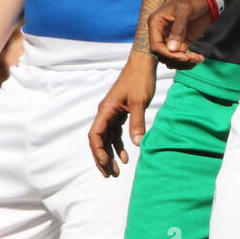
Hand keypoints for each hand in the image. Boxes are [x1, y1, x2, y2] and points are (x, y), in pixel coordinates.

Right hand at [88, 55, 156, 177]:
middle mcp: (105, 112)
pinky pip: (115, 133)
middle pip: (99, 140)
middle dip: (102, 158)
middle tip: (109, 175)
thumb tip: (137, 144)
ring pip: (107, 139)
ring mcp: (112, 113)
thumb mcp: (139, 102)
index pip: (96, 135)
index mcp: (105, 110)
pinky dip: (119, 145)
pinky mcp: (120, 113)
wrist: (143, 63)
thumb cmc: (140, 79)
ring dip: (111, 154)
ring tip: (117, 171)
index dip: (98, 151)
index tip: (105, 163)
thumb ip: (137, 123)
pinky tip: (125, 156)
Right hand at [147, 0, 211, 67]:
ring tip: (198, 59)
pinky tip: (200, 58)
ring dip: (183, 64)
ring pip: (171, 60)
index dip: (168, 55)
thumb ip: (178, 29)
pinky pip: (181, 57)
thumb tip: (172, 49)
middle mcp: (161, 33)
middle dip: (177, 60)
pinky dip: (189, 61)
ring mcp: (171, 39)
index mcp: (156, 23)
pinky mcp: (182, 42)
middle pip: (162, 56)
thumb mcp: (185, 10)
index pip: (155, 46)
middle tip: (193, 58)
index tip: (184, 57)